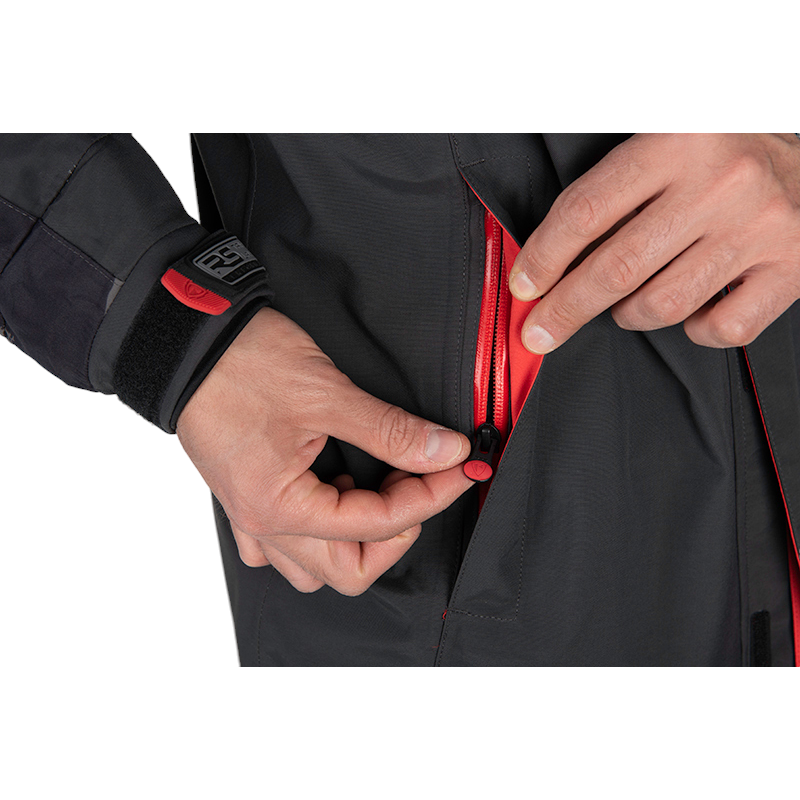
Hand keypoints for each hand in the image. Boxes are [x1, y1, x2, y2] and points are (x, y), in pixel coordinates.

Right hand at [176, 308, 471, 595]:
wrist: (186, 339)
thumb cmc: (241, 362)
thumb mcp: (326, 395)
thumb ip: (391, 431)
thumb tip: (444, 451)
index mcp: (280, 506)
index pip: (377, 525)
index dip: (430, 495)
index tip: (458, 465)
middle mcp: (261, 523)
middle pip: (349, 568)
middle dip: (396, 530)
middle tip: (419, 480)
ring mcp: (249, 515)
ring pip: (316, 567)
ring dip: (357, 538)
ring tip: (373, 487)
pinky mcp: (245, 497)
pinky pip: (282, 546)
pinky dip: (318, 532)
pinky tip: (332, 493)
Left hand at [509, 133, 799, 351]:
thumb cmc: (724, 152)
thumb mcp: (666, 142)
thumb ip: (613, 190)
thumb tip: (548, 256)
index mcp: (678, 143)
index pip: (587, 211)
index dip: (544, 257)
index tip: (525, 285)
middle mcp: (721, 185)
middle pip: (617, 268)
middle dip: (566, 308)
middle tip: (541, 329)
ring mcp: (759, 230)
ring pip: (663, 304)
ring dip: (629, 314)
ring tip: (626, 302)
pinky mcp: (790, 268)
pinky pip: (721, 327)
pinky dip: (693, 329)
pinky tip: (688, 308)